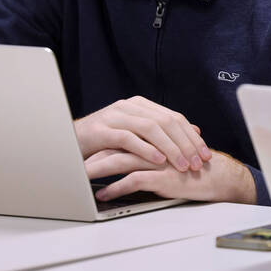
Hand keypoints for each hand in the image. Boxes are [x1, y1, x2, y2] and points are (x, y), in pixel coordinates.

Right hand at [74, 96, 211, 172]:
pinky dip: (146, 150)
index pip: (174, 117)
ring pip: (150, 128)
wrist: (65, 141)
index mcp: (140, 105)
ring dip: (170, 148)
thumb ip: (162, 131)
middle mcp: (128, 106)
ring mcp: (114, 116)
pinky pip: (128, 138)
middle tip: (197, 162)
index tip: (205, 154)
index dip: (192, 136)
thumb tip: (195, 131)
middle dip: (185, 144)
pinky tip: (158, 161)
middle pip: (166, 122)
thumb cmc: (104, 142)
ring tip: (182, 165)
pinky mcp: (100, 130)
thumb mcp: (137, 134)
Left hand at [85, 148, 255, 204]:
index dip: (100, 142)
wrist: (218, 177)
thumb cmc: (193, 168)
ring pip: (119, 160)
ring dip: (97, 169)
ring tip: (79, 177)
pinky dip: (116, 188)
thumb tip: (126, 153)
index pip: (120, 134)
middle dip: (92, 153)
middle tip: (72, 160)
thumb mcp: (169, 154)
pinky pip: (133, 181)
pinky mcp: (162, 177)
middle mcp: (153, 144)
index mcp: (153, 137)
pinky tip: (104, 194)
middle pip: (114, 144)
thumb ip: (150, 149)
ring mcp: (157, 160)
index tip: (82, 149)